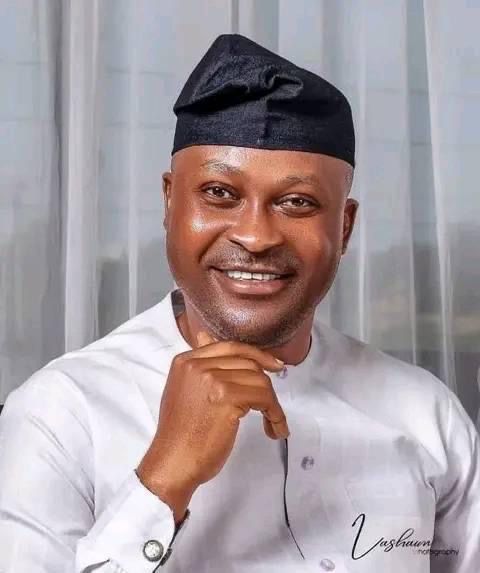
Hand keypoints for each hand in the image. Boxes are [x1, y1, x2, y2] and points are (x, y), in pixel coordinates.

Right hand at [136, 330, 289, 522]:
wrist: (172, 463)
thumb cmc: (180, 435)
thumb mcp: (184, 390)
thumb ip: (199, 366)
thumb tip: (204, 335)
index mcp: (186, 361)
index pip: (230, 347)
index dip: (256, 355)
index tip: (274, 367)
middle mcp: (197, 365)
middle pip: (248, 362)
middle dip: (266, 383)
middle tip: (274, 403)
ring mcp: (212, 379)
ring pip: (259, 380)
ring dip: (272, 404)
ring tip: (273, 423)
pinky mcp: (227, 397)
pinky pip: (264, 398)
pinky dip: (275, 414)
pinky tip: (274, 428)